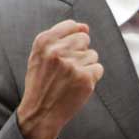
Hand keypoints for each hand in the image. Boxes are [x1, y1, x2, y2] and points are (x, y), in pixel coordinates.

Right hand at [16, 20, 103, 138]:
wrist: (40, 113)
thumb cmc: (41, 83)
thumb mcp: (40, 56)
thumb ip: (60, 37)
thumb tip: (85, 26)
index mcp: (44, 41)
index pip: (71, 26)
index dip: (72, 39)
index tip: (65, 52)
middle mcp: (57, 50)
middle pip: (84, 39)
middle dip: (79, 52)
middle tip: (67, 69)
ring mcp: (72, 64)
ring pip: (93, 54)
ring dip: (85, 66)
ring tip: (70, 79)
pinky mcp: (85, 78)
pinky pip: (98, 69)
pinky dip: (91, 78)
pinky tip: (77, 85)